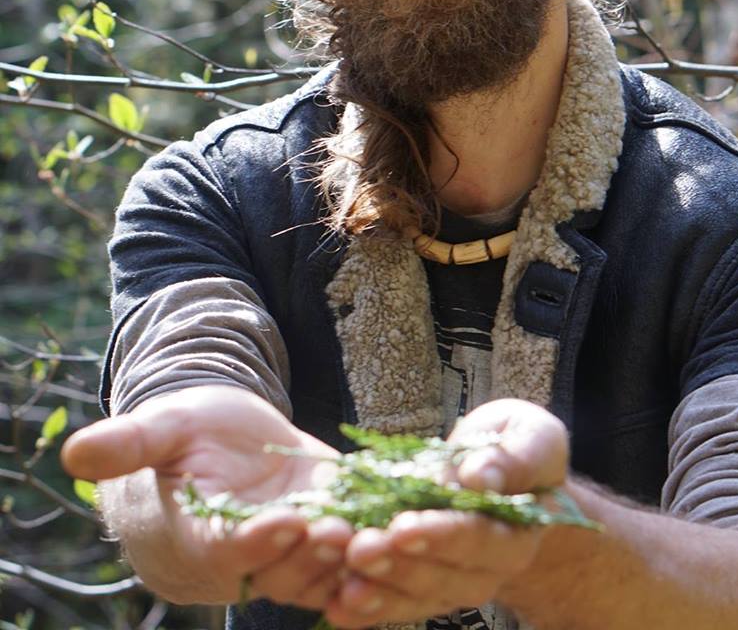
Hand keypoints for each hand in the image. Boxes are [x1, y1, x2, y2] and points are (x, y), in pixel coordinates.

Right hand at [61, 385, 352, 608]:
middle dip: (310, 555)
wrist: (217, 440)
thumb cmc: (183, 430)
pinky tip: (400, 542)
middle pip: (276, 570)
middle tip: (343, 532)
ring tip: (378, 539)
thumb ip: (129, 443)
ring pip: (314, 573)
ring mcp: (281, 552)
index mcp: (192, 536)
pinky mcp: (317, 537)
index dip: (252, 541)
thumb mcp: (162, 425)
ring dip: (346, 562)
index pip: (222, 549)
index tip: (283, 522)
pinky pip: (341, 562)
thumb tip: (76, 450)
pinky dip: (368, 559)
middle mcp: (238, 557)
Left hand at [322, 398, 568, 626]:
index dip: (442, 535)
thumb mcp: (530, 435)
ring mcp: (455, 582)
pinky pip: (398, 603)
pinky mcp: (426, 588)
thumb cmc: (516, 444)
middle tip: (360, 547)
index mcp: (519, 532)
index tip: (403, 527)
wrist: (503, 473)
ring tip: (342, 569)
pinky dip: (367, 607)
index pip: (480, 538)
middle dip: (399, 563)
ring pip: (416, 595)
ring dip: (377, 586)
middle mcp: (489, 569)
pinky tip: (336, 604)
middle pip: (443, 576)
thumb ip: (514, 457)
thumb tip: (482, 477)